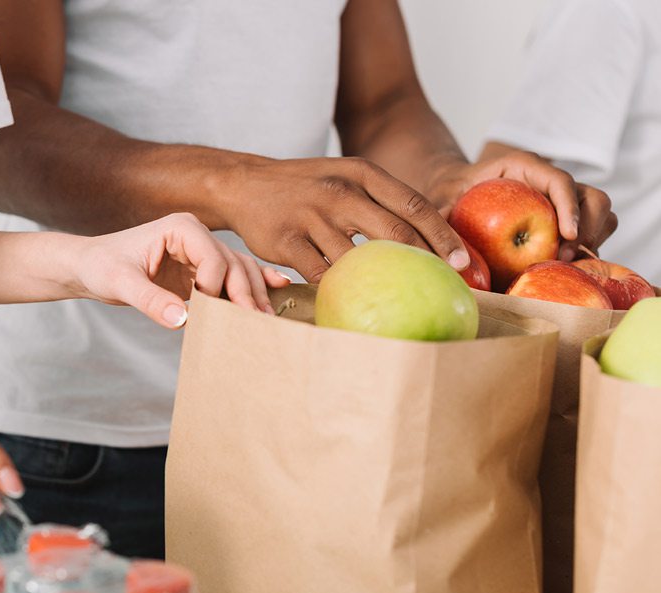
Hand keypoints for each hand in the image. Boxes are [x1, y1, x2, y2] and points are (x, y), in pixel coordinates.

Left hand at [72, 212, 291, 327]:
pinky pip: (232, 277)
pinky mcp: (201, 270)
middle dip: (246, 294)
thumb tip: (181, 321)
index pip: (213, 257)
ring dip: (254, 294)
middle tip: (257, 324)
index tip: (203, 311)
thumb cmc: (101, 267)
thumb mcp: (119, 283)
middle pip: (233, 264)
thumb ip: (149, 300)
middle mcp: (196, 235)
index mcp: (181, 228)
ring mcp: (201, 252)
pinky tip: (278, 288)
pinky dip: (254, 284)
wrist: (90, 267)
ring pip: (239, 271)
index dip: (214, 286)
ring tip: (266, 319)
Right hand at [218, 157, 469, 282]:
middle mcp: (340, 191)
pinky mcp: (287, 240)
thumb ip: (382, 201)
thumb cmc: (307, 188)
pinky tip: (353, 302)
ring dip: (381, 284)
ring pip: (358, 258)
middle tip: (443, 287)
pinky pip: (321, 274)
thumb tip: (430, 240)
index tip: (462, 263)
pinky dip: (339, 290)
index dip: (442, 236)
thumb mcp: (346, 177)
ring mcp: (312, 215)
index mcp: (362, 173)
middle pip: (395, 233)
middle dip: (425, 262)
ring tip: (399, 303)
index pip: (414, 206)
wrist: (246, 184)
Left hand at [434, 145, 616, 260]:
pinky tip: (566, 270)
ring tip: (567, 264)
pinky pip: (592, 233)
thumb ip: (442, 217)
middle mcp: (550, 181)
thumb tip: (448, 255)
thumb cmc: (452, 195)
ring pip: (601, 214)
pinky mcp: (565, 219)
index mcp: (525, 167)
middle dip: (588, 229)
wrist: (458, 192)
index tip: (568, 235)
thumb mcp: (442, 201)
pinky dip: (586, 251)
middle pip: (593, 197)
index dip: (570, 206)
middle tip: (565, 257)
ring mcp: (562, 201)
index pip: (560, 180)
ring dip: (593, 240)